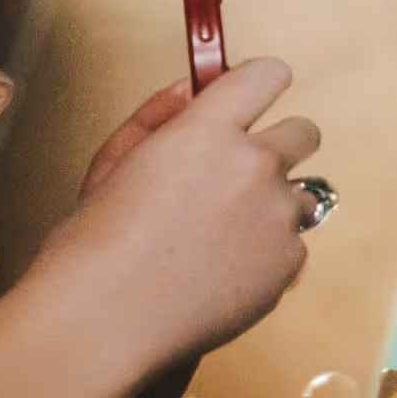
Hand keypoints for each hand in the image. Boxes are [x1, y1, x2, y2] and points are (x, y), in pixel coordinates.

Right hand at [27, 61, 323, 365]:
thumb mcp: (111, 167)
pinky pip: (292, 245)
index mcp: (207, 132)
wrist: (102, 322)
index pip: (266, 75)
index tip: (251, 97)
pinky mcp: (289, 262)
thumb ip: (154, 119)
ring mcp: (278, 216)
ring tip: (223, 238)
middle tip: (238, 177)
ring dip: (275, 205)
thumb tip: (187, 90)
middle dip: (278, 147)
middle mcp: (254, 166)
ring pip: (303, 194)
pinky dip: (267, 255)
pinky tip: (222, 275)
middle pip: (304, 132)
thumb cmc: (92, 246)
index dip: (260, 83)